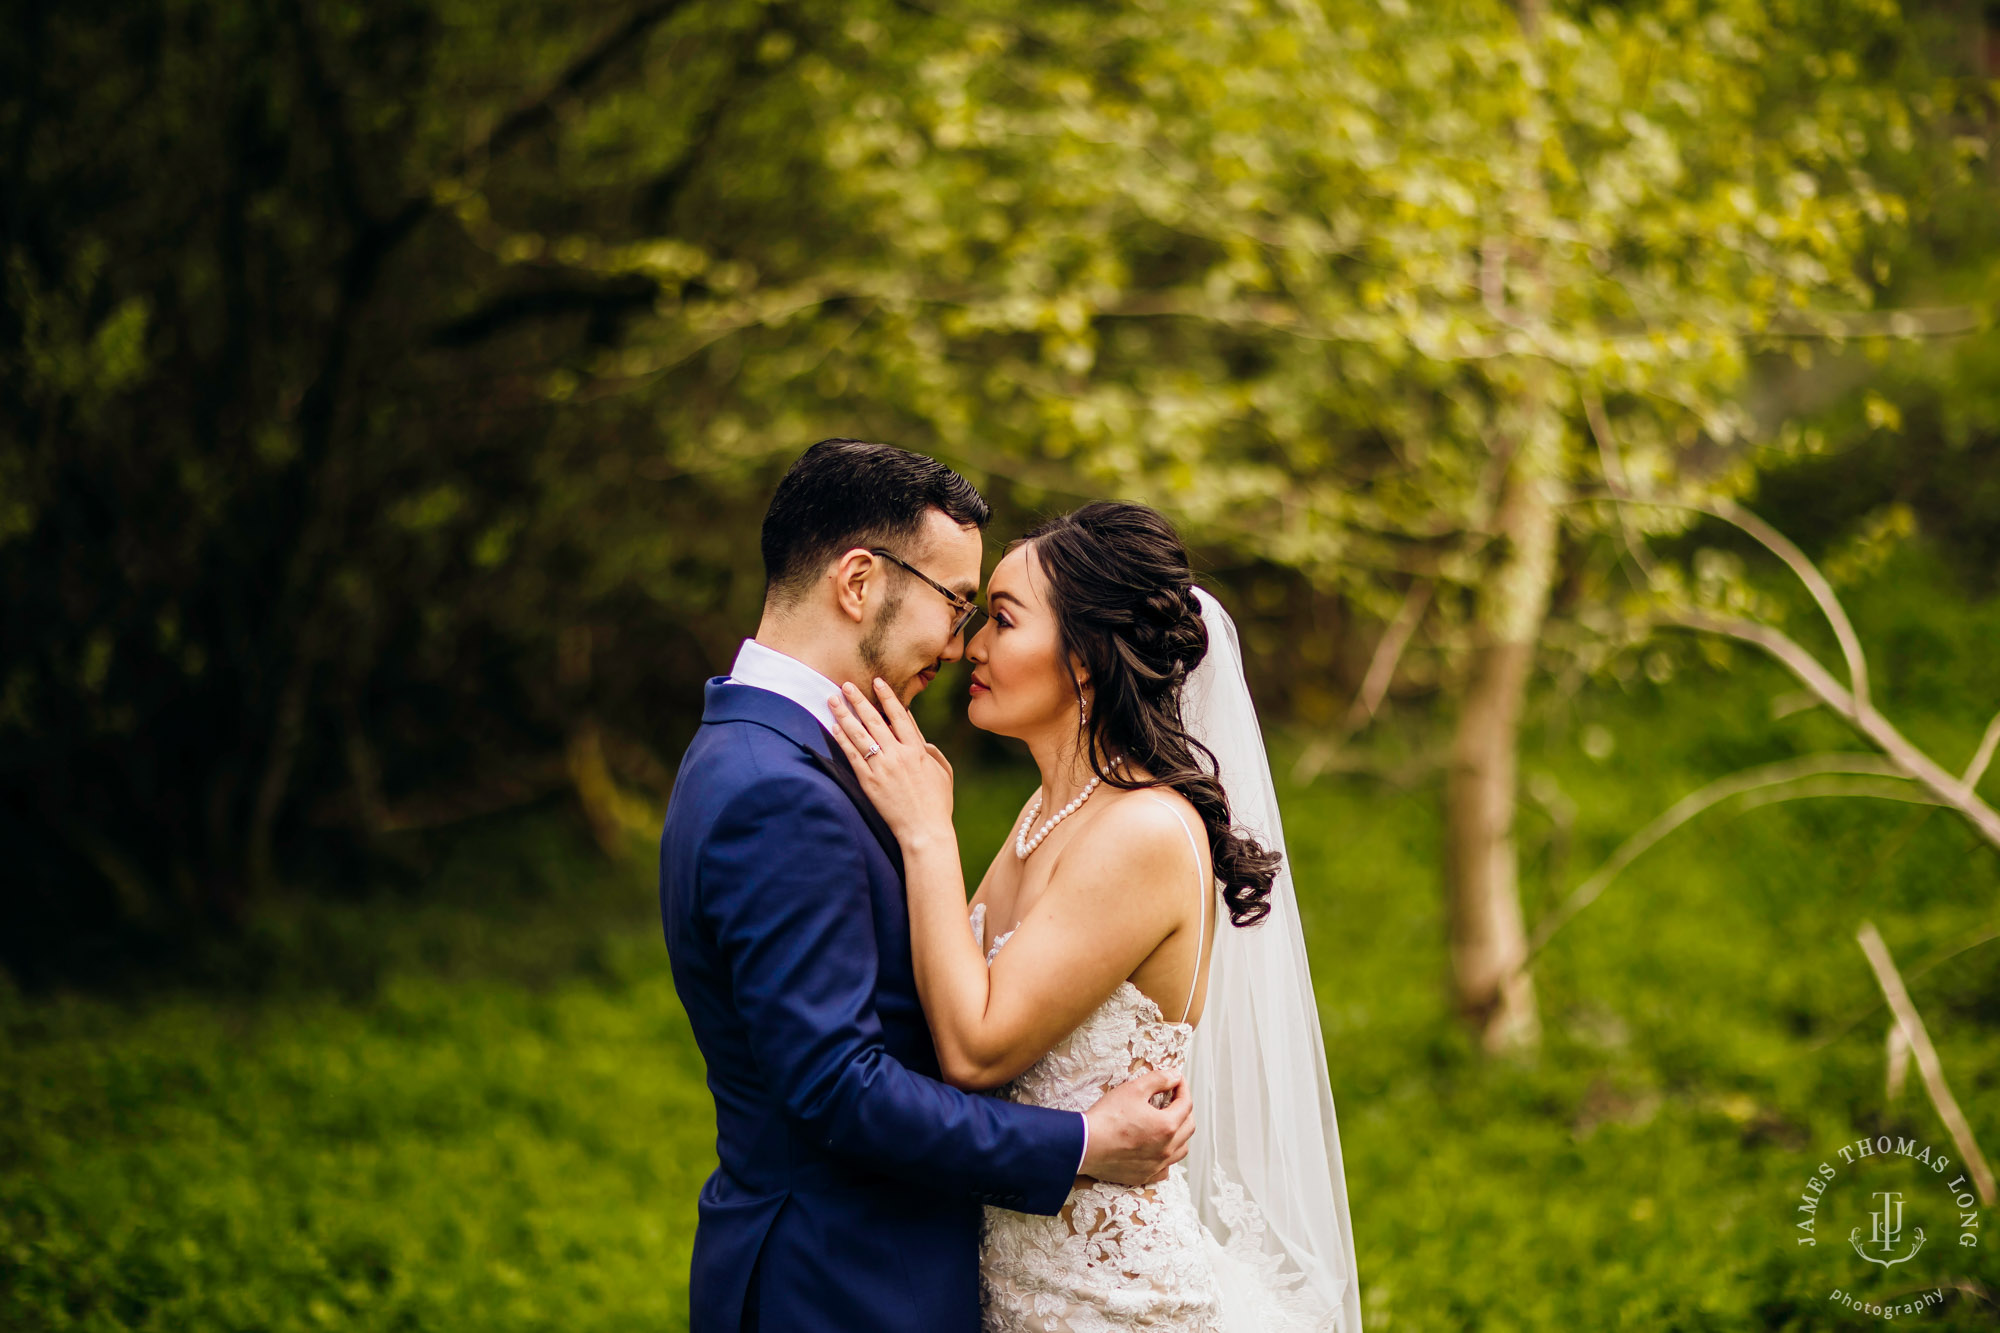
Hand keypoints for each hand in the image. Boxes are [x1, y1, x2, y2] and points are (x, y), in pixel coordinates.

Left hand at [827, 679, 955, 847]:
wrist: (924, 831)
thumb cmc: (937, 804)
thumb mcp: (943, 772)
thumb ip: (931, 752)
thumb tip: (921, 739)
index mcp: (917, 750)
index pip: (900, 716)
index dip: (887, 697)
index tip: (878, 681)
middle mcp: (898, 755)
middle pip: (875, 720)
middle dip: (859, 700)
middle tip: (846, 684)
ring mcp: (882, 768)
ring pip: (859, 734)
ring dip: (845, 714)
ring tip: (833, 699)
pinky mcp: (869, 782)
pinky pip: (852, 755)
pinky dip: (842, 739)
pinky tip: (834, 727)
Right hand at [1079, 1070, 1194, 1187]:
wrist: (1085, 1145)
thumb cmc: (1107, 1118)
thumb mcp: (1133, 1089)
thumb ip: (1158, 1080)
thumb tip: (1175, 1075)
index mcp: (1167, 1126)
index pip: (1186, 1103)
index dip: (1182, 1088)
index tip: (1176, 1080)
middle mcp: (1166, 1148)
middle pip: (1188, 1126)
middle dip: (1184, 1109)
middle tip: (1174, 1098)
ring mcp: (1156, 1164)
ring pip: (1181, 1149)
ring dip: (1180, 1134)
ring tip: (1169, 1123)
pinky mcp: (1144, 1175)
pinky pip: (1166, 1169)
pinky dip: (1167, 1158)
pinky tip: (1158, 1149)